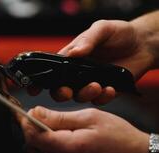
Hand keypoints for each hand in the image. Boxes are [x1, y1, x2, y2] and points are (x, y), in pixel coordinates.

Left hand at [21, 106, 148, 152]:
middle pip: (32, 149)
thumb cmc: (119, 136)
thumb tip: (35, 113)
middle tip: (40, 120)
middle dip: (31, 133)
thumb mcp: (89, 117)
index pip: (33, 136)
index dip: (25, 123)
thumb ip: (58, 117)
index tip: (25, 114)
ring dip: (37, 146)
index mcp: (69, 149)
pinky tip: (57, 147)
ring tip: (51, 133)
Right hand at [28, 19, 154, 104]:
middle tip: (67, 91)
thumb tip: (73, 53)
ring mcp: (89, 83)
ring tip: (97, 85)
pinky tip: (110, 88)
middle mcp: (76, 73)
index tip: (33, 88)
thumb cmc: (119, 33)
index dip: (39, 80)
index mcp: (70, 58)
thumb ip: (87, 39)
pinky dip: (102, 97)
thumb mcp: (102, 29)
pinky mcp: (104, 91)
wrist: (142, 44)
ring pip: (77, 97)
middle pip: (59, 89)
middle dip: (60, 93)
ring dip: (84, 94)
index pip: (49, 71)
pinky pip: (98, 100)